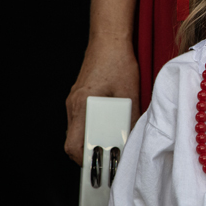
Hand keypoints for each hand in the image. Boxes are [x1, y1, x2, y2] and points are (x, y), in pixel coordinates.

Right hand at [64, 38, 139, 164]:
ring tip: (108, 145)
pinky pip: (81, 118)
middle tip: (105, 159)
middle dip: (87, 153)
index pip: (72, 144)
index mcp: (82, 105)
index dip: (83, 159)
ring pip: (77, 130)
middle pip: (72, 140)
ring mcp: (75, 99)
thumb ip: (130, 118)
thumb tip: (133, 138)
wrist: (109, 40)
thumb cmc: (118, 62)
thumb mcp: (130, 94)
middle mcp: (74, 104)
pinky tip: (107, 126)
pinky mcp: (80, 95)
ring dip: (89, 140)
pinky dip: (91, 127)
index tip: (97, 166)